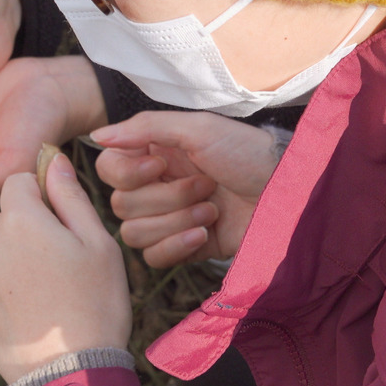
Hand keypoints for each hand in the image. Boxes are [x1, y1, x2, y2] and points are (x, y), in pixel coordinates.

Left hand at [0, 154, 130, 382]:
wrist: (70, 375)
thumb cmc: (94, 304)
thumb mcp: (98, 243)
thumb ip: (70, 195)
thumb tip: (53, 159)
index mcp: (19, 220)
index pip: (18, 182)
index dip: (42, 194)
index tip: (64, 220)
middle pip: (9, 219)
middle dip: (33, 231)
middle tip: (66, 265)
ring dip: (20, 263)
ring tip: (53, 296)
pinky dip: (9, 293)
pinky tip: (36, 315)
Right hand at [91, 111, 280, 267]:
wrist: (289, 191)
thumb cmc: (247, 152)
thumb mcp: (198, 129)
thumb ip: (145, 127)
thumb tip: (97, 135)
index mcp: (152, 155)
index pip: (107, 170)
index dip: (128, 173)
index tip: (161, 165)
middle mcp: (154, 187)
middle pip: (120, 205)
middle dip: (166, 197)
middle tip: (205, 185)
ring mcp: (167, 220)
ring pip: (133, 233)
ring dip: (175, 221)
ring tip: (211, 210)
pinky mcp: (183, 248)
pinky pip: (152, 258)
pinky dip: (176, 247)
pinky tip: (204, 235)